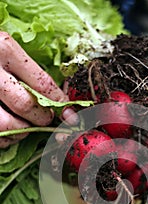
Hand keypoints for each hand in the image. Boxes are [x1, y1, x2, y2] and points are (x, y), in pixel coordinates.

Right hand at [0, 32, 73, 147]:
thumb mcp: (6, 51)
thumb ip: (28, 71)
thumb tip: (59, 101)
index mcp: (3, 48)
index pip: (42, 82)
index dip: (58, 103)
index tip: (68, 113)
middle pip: (25, 105)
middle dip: (41, 118)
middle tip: (44, 119)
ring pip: (8, 125)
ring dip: (22, 131)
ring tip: (23, 124)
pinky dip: (6, 138)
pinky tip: (8, 129)